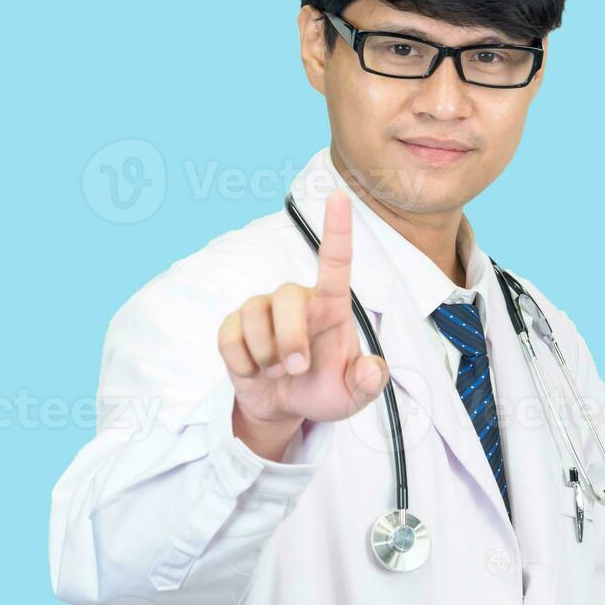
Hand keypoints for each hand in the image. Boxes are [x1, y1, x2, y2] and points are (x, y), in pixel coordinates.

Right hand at [217, 190, 388, 444]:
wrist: (285, 407)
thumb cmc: (323, 389)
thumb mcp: (353, 394)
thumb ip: (369, 382)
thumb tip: (373, 370)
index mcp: (330, 307)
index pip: (335, 262)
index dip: (337, 229)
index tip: (339, 196)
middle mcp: (295, 301)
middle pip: (286, 297)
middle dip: (289, 337)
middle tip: (297, 368)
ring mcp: (261, 311)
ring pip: (255, 317)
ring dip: (267, 355)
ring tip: (278, 373)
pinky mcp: (233, 328)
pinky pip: (230, 338)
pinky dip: (244, 364)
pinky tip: (256, 371)